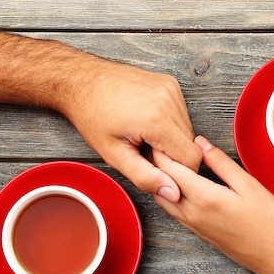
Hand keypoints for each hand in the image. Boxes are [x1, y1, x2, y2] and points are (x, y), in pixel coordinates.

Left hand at [62, 57, 201, 201]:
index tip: (152, 165)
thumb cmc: (92, 116)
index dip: (175, 170)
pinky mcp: (170, 83)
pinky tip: (146, 122)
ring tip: (142, 135)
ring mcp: (171, 89)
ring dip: (170, 139)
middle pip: (191, 145)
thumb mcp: (114, 155)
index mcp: (157, 120)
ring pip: (188, 130)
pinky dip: (168, 124)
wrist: (81, 80)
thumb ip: (146, 178)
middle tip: (142, 150)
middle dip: (171, 155)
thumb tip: (172, 193)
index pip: (191, 159)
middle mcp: (169, 100)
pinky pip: (181, 114)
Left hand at [153, 136, 273, 273]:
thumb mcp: (248, 185)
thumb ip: (221, 162)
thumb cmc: (267, 222)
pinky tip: (178, 182)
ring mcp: (192, 225)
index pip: (170, 169)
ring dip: (160, 178)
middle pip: (161, 183)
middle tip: (157, 143)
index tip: (159, 135)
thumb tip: (199, 143)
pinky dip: (168, 192)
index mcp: (204, 198)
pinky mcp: (197, 231)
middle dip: (155, 162)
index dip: (161, 150)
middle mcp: (192, 213)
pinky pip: (172, 209)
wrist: (273, 258)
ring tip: (166, 160)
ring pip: (162, 198)